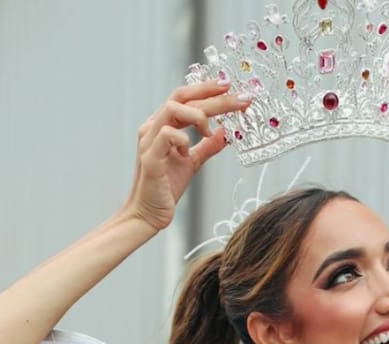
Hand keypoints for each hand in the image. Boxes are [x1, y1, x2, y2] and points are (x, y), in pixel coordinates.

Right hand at [124, 81, 251, 230]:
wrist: (148, 213)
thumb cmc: (165, 187)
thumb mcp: (192, 162)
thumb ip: (207, 146)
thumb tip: (226, 133)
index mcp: (162, 125)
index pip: (185, 97)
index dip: (207, 89)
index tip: (229, 85)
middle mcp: (153, 127)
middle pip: (183, 98)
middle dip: (214, 96)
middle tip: (240, 99)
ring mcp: (149, 140)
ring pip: (173, 108)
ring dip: (198, 115)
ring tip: (209, 131)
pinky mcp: (151, 157)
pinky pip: (167, 134)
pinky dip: (184, 139)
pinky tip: (188, 151)